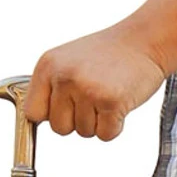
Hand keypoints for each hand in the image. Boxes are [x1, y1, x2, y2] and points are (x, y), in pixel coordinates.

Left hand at [22, 26, 166, 140]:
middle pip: (59, 129)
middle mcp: (64, 77)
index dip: (50, 116)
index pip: (33, 112)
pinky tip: (119, 103)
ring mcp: (87, 90)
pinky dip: (115, 126)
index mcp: (48, 65)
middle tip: (93, 99)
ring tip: (107, 96)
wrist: (144, 41)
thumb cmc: (109, 54)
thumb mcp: (68, 61)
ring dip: (98, 122)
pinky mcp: (110, 102)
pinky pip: (106, 135)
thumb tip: (35, 115)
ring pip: (84, 133)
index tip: (64, 112)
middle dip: (77, 121)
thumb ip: (50, 86)